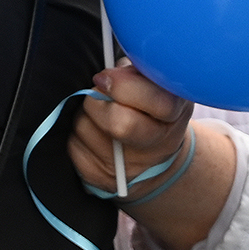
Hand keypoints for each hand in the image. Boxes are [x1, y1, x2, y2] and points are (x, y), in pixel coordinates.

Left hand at [68, 61, 191, 192]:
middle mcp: (157, 146)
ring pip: (86, 129)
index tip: (104, 77)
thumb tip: (111, 70)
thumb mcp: (153, 83)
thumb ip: (136, 71)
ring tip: (95, 113)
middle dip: (97, 101)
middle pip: (119, 123)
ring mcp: (130, 168)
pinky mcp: (102, 179)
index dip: (123, 85)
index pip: (157, 102)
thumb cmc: (145, 107)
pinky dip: (74, 135)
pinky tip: (90, 133)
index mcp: (174, 114)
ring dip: (82, 115)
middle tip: (96, 93)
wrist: (151, 159)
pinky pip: (73, 147)